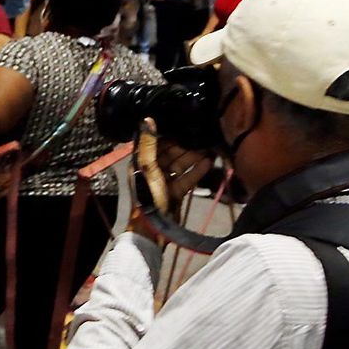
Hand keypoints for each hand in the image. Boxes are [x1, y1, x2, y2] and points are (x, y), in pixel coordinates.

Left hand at [132, 119, 213, 236]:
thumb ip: (149, 145)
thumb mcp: (147, 168)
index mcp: (141, 162)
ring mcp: (164, 180)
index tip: (184, 123)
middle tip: (202, 135)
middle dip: (185, 145)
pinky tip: (208, 162)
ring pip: (180, 164)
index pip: (156, 143)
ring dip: (193, 157)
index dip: (169, 134)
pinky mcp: (175, 191)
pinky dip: (196, 171)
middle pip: (170, 153)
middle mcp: (152, 169)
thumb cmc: (147, 197)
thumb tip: (148, 119)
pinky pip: (186, 177)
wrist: (154, 228)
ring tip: (208, 147)